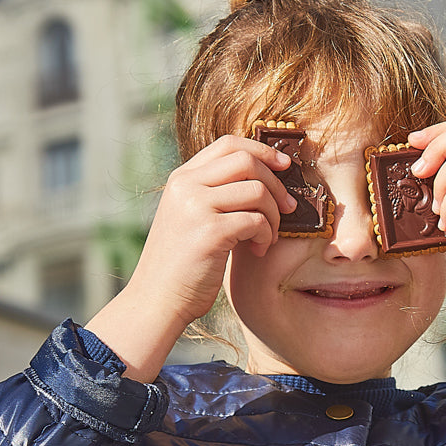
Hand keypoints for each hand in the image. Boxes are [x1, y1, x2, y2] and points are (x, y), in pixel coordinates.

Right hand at [86, 136, 296, 378]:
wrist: (157, 300)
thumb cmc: (180, 266)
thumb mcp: (189, 219)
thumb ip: (213, 196)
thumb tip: (259, 181)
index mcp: (181, 179)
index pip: (228, 144)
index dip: (263, 150)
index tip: (285, 165)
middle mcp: (186, 186)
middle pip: (247, 160)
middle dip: (277, 183)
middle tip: (288, 208)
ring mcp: (196, 207)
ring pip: (257, 191)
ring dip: (273, 216)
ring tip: (267, 238)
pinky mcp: (210, 232)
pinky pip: (256, 221)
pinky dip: (266, 236)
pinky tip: (258, 252)